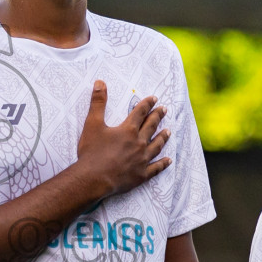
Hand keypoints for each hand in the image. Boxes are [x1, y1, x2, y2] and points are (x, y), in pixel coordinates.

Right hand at [75, 81, 169, 198]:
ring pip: (156, 145)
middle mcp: (139, 143)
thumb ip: (97, 103)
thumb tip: (100, 82)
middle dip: (158, 117)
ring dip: (163, 137)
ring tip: (168, 131)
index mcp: (128, 130)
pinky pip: (156, 168)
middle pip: (151, 127)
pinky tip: (169, 160)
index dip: (147, 104)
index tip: (154, 98)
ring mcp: (142, 159)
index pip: (140, 113)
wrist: (94, 179)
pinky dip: (163, 164)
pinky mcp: (141, 175)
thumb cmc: (92, 152)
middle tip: (164, 110)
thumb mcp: (92, 124)